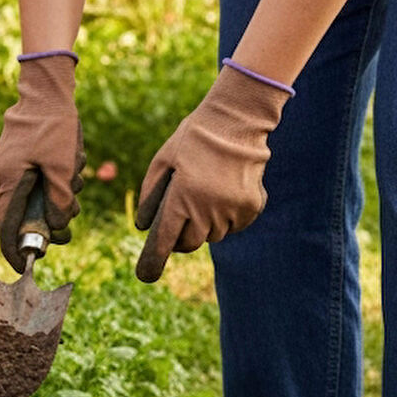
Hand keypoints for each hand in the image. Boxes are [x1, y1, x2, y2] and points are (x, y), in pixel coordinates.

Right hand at [0, 54, 84, 272]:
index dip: (14, 250)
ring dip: (58, 195)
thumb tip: (57, 227)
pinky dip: (55, 179)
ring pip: (34, 195)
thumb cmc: (55, 125)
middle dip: (50, 219)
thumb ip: (60, 202)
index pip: (5, 227)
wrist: (48, 86)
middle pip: (24, 213)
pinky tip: (72, 163)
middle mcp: (4, 174)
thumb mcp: (65, 167)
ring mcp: (11, 163)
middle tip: (71, 218)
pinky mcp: (21, 154)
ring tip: (76, 178)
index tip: (24, 267)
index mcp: (8, 180)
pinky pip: (37, 178)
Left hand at [134, 63, 289, 282]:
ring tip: (205, 194)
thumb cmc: (193, 139)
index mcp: (182, 197)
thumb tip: (145, 226)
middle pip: (191, 243)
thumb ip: (150, 194)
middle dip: (183, 236)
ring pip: (214, 235)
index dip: (154, 259)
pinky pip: (234, 225)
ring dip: (206, 225)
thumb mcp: (163, 160)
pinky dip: (227, 218)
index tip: (146, 274)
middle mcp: (208, 209)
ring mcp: (232, 210)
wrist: (237, 121)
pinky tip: (224, 192)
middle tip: (182, 217)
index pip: (166, 240)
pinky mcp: (251, 207)